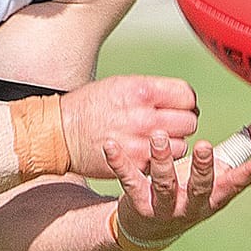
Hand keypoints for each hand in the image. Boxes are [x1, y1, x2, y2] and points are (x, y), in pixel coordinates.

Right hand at [59, 75, 200, 178]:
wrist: (61, 133)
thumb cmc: (92, 106)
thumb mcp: (122, 84)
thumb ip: (156, 92)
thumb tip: (186, 101)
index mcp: (142, 91)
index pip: (187, 96)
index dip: (186, 102)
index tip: (178, 107)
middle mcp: (144, 117)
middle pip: (189, 122)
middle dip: (182, 123)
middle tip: (169, 125)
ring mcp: (141, 143)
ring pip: (181, 145)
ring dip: (173, 145)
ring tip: (155, 141)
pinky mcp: (135, 165)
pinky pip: (164, 164)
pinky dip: (160, 161)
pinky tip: (148, 154)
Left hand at [104, 117, 250, 249]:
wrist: (149, 228)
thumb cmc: (191, 189)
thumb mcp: (219, 170)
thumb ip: (247, 145)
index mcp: (214, 196)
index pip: (234, 185)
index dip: (249, 175)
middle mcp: (191, 205)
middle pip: (199, 187)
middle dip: (203, 168)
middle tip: (204, 145)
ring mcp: (163, 207)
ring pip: (163, 184)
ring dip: (161, 160)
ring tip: (157, 136)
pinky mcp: (137, 203)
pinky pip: (129, 181)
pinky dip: (120, 163)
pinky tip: (112, 145)